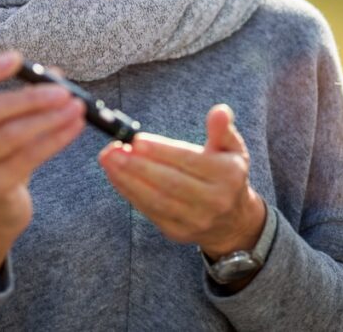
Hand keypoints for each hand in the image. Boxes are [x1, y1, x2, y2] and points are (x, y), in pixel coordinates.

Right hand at [0, 51, 84, 285]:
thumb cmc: (3, 157)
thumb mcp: (7, 126)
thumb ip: (26, 98)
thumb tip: (56, 76)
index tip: (18, 58)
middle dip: (32, 97)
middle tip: (65, 91)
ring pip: (12, 135)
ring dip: (49, 119)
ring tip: (76, 108)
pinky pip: (27, 158)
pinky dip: (55, 140)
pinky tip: (74, 129)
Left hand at [98, 104, 265, 259]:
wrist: (233, 221)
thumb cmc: (226, 174)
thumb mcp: (232, 149)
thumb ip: (223, 129)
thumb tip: (219, 111)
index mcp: (228, 175)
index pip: (189, 161)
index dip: (161, 151)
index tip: (137, 140)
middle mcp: (214, 201)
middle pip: (170, 182)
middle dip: (138, 166)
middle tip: (113, 150)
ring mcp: (195, 220)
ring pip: (156, 199)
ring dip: (128, 180)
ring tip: (109, 160)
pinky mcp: (177, 232)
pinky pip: (149, 211)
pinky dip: (130, 193)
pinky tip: (115, 176)